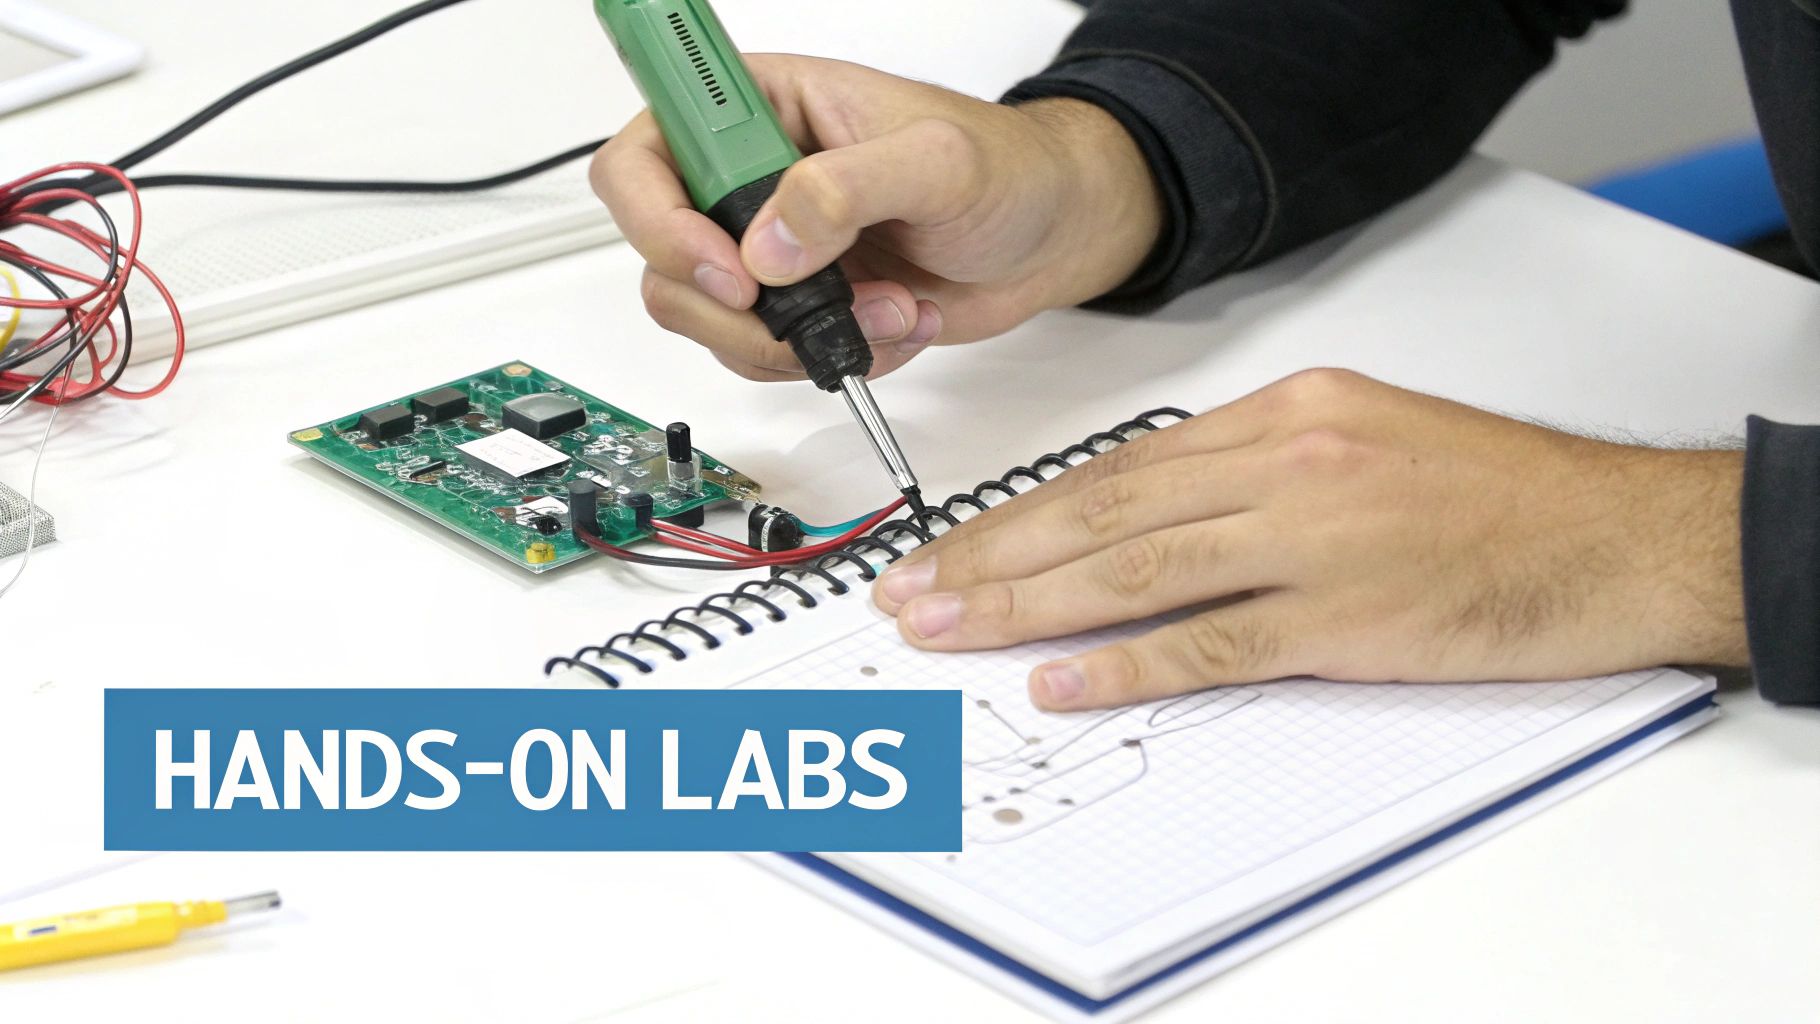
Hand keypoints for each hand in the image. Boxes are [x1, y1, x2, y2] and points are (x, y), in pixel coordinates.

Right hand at [590, 55, 1162, 381]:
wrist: (1049, 234)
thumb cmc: (1006, 168)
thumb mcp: (937, 159)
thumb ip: (845, 189)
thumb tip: (769, 245)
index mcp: (763, 108)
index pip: (648, 151)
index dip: (662, 218)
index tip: (732, 269)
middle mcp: (749, 178)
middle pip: (661, 252)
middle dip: (735, 306)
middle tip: (803, 312)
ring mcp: (770, 249)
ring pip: (707, 318)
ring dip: (795, 340)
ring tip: (886, 312)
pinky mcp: (798, 306)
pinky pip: (765, 356)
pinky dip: (830, 359)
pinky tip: (893, 326)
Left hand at [872, 369, 1747, 709]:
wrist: (1613, 535)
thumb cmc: (1497, 492)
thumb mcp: (1367, 434)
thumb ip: (1258, 469)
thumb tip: (1157, 512)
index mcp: (1285, 412)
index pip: (1119, 467)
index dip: (1023, 511)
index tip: (956, 544)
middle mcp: (1285, 460)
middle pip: (1103, 513)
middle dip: (992, 556)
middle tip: (911, 593)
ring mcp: (1313, 536)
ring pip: (1136, 571)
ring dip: (1027, 605)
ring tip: (949, 631)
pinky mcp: (1346, 616)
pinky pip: (1212, 642)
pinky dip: (1129, 664)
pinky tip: (1062, 679)